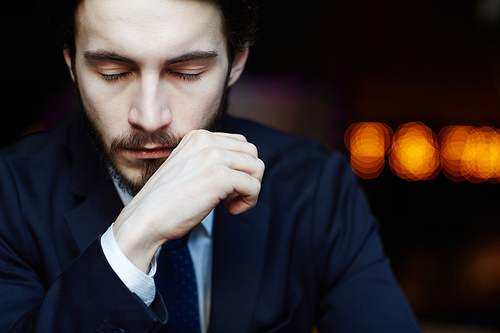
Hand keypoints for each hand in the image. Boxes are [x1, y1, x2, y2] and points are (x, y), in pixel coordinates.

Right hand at [112, 130, 264, 271]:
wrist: (145, 218)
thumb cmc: (165, 201)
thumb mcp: (188, 168)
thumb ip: (209, 161)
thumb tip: (241, 167)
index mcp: (198, 137)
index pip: (240, 143)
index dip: (239, 167)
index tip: (226, 187)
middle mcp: (206, 141)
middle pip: (252, 153)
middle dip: (249, 176)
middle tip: (232, 195)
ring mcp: (213, 157)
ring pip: (257, 167)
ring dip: (251, 189)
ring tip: (231, 203)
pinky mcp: (220, 177)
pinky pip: (254, 186)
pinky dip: (248, 201)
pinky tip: (230, 210)